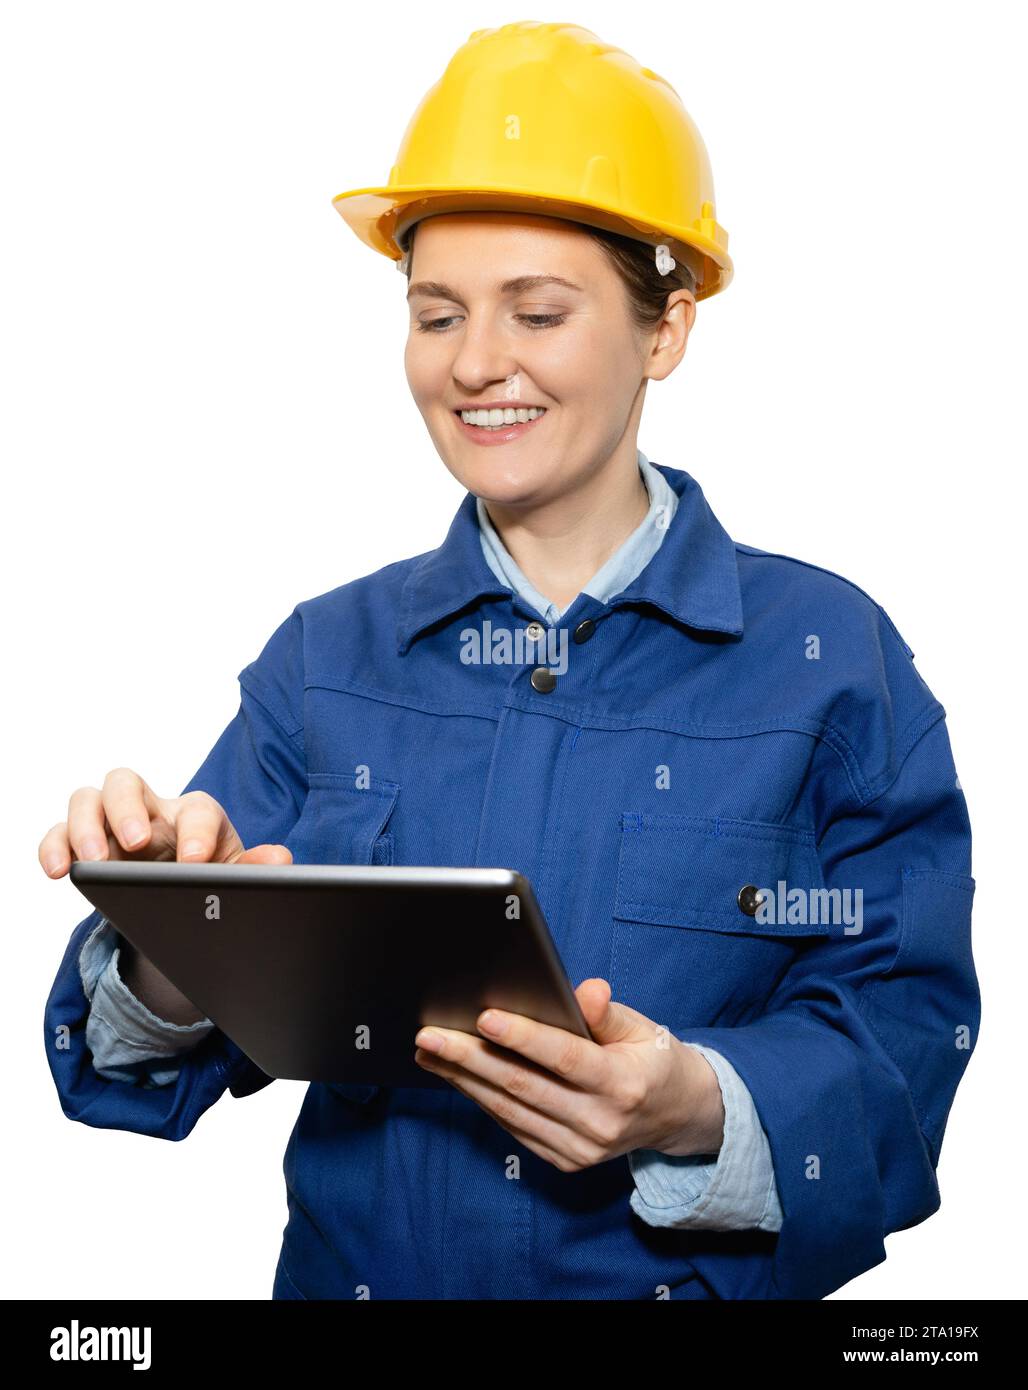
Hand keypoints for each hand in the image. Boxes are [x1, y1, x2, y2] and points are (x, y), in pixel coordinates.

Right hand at [37, 766, 291, 874]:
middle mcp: (150, 809)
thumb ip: (258, 869)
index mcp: (196, 814)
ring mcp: (112, 824)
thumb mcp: (236, 878)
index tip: (195, 862)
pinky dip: (54, 846)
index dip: (196, 832)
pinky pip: (58, 833)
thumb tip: (282, 861)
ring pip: (88, 798)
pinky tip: (59, 871)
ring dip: (85, 826)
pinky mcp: (84, 844)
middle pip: (128, 783)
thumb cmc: (210, 878)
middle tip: (136, 844)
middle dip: (128, 810)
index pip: (196, 809)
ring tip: (93, 862)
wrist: (184, 899)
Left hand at [413, 978, 724, 1171]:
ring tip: (429, 1052)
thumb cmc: (652, 1059)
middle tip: (429, 1035)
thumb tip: (586, 990)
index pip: (564, 1058)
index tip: (483, 1017)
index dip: (522, 1037)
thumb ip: (607, 1012)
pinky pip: (513, 1127)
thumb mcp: (642, 1028)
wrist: (676, 1115)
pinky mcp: (564, 1160)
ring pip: (509, 1110)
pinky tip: (456, 1076)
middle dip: (470, 1058)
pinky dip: (481, 1099)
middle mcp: (600, 1123)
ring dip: (463, 1079)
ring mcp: (580, 1149)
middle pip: (523, 1086)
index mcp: (622, 1084)